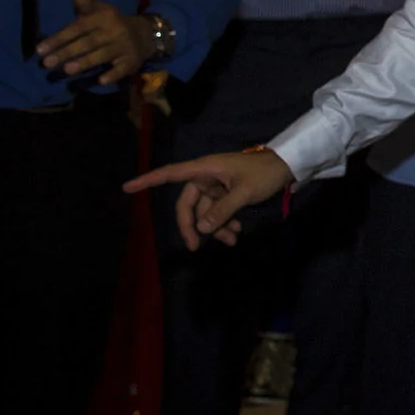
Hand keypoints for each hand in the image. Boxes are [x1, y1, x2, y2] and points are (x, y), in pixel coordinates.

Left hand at [35, 0, 145, 82]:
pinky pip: (121, 69)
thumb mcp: (97, 10)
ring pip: (101, 55)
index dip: (59, 38)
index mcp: (103, 17)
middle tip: (46, 63)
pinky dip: (112, 74)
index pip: (78, 28)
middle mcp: (114, 30)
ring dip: (85, 62)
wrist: (142, 34)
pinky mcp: (131, 61)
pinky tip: (101, 81)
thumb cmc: (109, 23)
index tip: (39, 49)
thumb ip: (83, 1)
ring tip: (66, 70)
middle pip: (87, 43)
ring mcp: (123, 46)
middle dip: (66, 52)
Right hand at [124, 149, 295, 249]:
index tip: (126, 187)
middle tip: (194, 247)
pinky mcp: (227, 193)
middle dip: (191, 226)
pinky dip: (224, 223)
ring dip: (214, 228)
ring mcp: (216, 185)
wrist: (288, 166)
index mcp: (205, 169)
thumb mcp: (244, 192)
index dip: (148, 181)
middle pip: (188, 204)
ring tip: (231, 241)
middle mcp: (206, 176)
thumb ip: (222, 211)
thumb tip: (201, 228)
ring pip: (205, 211)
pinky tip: (236, 233)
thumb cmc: (264, 173)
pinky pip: (217, 212)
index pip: (170, 174)